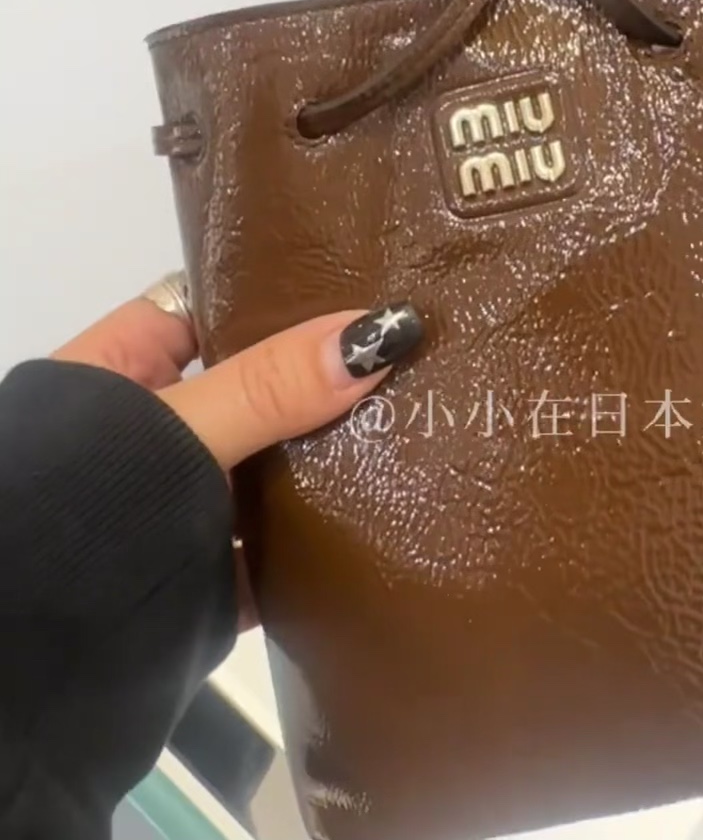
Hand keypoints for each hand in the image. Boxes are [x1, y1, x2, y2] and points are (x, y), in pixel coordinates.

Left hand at [51, 286, 423, 623]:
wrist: (24, 649)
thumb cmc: (83, 501)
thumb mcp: (179, 427)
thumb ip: (270, 386)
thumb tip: (385, 331)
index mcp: (126, 367)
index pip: (219, 314)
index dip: (289, 306)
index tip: (372, 300)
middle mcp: (154, 434)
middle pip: (257, 399)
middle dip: (326, 394)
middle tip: (416, 371)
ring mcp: (178, 509)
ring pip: (268, 479)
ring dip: (325, 475)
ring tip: (417, 439)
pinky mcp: (201, 583)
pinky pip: (272, 557)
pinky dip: (315, 555)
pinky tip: (379, 534)